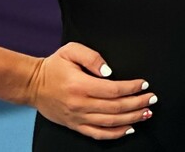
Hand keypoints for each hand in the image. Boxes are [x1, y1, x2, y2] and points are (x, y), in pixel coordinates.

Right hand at [29, 43, 156, 138]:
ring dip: (131, 119)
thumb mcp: (71, 51)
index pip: (114, 90)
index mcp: (81, 85)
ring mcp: (77, 117)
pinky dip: (115, 133)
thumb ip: (93, 57)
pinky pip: (97, 134)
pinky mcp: (74, 125)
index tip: (144, 84)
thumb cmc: (54, 66)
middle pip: (116, 107)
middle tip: (152, 99)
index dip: (132, 88)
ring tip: (146, 113)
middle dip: (137, 103)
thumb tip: (109, 71)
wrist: (31, 85)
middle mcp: (80, 104)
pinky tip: (128, 129)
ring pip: (110, 123)